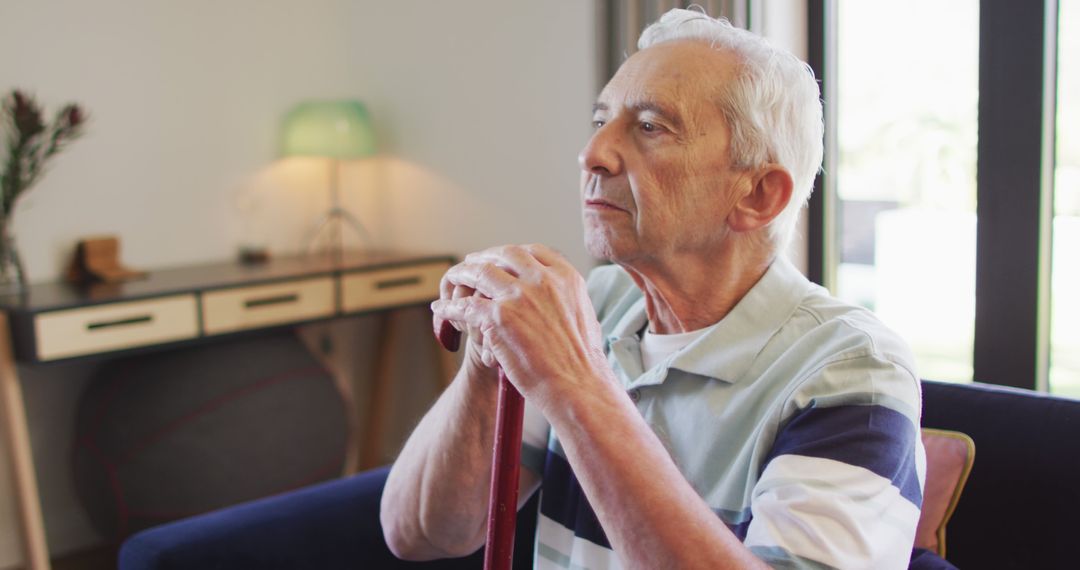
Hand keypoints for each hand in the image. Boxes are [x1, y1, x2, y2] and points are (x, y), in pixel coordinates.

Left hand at [431, 244, 611, 405]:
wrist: (578, 386)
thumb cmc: (583, 363)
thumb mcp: (584, 316)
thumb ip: (565, 299)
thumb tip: (554, 297)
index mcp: (565, 277)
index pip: (532, 252)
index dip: (510, 253)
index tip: (498, 257)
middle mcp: (542, 280)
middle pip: (504, 255)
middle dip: (484, 257)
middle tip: (471, 263)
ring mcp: (519, 296)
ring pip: (480, 273)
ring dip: (462, 274)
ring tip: (451, 278)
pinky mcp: (499, 317)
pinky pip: (465, 305)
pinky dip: (450, 307)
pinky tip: (441, 309)